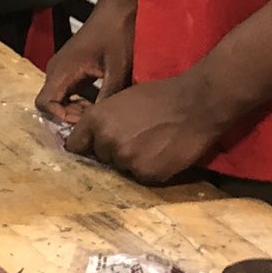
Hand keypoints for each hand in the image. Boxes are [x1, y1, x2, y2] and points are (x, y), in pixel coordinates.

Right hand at [37, 5, 135, 119]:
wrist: (118, 10)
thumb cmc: (117, 33)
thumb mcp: (118, 68)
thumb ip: (108, 95)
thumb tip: (102, 121)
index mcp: (63, 69)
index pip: (44, 103)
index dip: (61, 118)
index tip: (84, 121)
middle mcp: (56, 69)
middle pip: (49, 104)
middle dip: (69, 117)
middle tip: (94, 122)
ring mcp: (62, 68)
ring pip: (57, 99)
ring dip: (74, 110)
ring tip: (98, 113)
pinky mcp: (70, 68)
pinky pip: (66, 92)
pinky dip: (77, 102)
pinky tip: (97, 104)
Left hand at [67, 72, 229, 184]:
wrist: (196, 103)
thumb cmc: (160, 95)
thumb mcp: (121, 100)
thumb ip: (103, 119)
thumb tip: (92, 138)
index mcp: (96, 120)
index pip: (75, 145)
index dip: (86, 146)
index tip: (93, 147)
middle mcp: (106, 142)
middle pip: (100, 157)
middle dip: (112, 151)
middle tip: (136, 138)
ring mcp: (126, 160)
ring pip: (121, 168)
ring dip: (132, 160)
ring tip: (152, 144)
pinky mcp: (147, 174)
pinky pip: (142, 177)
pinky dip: (151, 169)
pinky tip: (163, 153)